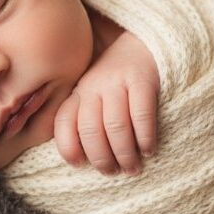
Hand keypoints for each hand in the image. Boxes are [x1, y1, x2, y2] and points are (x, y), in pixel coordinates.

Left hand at [54, 30, 159, 175]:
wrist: (145, 41)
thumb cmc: (118, 78)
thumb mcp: (93, 91)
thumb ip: (83, 116)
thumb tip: (80, 160)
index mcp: (79, 92)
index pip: (64, 122)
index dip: (68, 148)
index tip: (80, 165)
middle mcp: (94, 86)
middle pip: (90, 130)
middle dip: (101, 159)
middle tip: (114, 172)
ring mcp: (118, 82)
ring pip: (115, 126)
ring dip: (124, 154)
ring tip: (133, 168)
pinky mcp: (143, 80)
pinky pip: (141, 115)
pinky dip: (144, 138)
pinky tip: (149, 150)